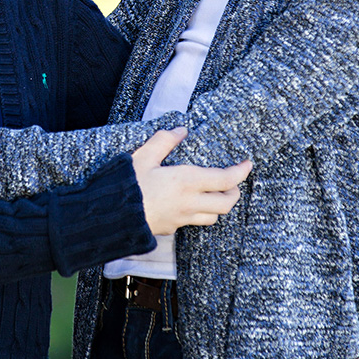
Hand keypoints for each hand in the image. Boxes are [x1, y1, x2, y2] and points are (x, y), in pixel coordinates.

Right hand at [131, 127, 252, 234]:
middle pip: (226, 203)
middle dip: (234, 192)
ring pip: (213, 217)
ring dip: (219, 206)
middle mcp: (190, 202)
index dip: (241, 172)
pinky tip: (190, 204)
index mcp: (187, 182)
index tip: (248, 164)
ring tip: (214, 193)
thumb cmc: (126, 185)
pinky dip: (200, 213)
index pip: (225, 179)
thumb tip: (181, 130)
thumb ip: (164, 141)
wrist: (110, 217)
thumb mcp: (144, 156)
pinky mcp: (171, 228)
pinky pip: (194, 222)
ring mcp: (181, 218)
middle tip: (232, 181)